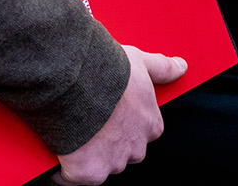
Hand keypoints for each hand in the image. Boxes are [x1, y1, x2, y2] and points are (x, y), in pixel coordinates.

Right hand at [54, 45, 184, 183]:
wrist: (76, 79)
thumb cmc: (108, 69)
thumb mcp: (140, 61)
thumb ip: (163, 68)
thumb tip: (181, 67)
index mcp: (151, 126)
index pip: (142, 133)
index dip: (123, 123)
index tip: (108, 112)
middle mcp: (136, 149)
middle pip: (122, 153)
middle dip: (106, 142)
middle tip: (88, 119)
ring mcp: (112, 163)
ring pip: (98, 166)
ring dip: (86, 154)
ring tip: (70, 128)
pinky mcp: (87, 173)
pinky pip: (70, 177)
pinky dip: (61, 168)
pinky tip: (55, 148)